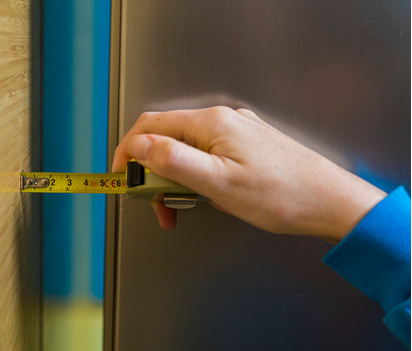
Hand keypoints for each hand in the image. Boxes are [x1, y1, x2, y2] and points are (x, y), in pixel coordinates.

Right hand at [112, 107, 385, 240]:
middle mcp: (221, 121)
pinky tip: (201, 196)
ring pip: (185, 149)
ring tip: (177, 207)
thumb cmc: (282, 195)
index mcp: (210, 124)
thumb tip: (139, 146)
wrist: (329, 201)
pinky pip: (205, 156)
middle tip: (153, 203)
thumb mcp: (218, 183)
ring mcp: (234, 132)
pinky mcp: (243, 146)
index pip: (150, 127)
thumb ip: (173, 160)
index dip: (128, 152)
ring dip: (172, 178)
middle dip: (151, 171)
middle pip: (166, 138)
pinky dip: (192, 177)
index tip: (120, 177)